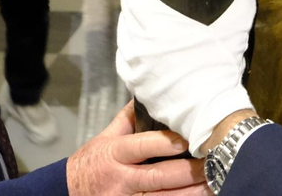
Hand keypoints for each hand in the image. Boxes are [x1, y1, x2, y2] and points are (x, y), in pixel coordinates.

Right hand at [67, 102, 208, 195]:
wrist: (67, 192)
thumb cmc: (92, 162)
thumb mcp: (104, 138)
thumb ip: (127, 119)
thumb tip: (148, 95)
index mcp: (115, 153)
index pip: (143, 145)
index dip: (167, 143)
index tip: (191, 137)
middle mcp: (122, 178)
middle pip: (158, 176)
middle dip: (188, 172)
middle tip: (214, 163)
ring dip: (189, 192)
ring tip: (214, 183)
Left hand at [116, 0, 258, 156]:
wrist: (211, 113)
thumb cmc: (219, 67)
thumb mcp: (234, 30)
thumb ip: (243, 1)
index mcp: (155, 22)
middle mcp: (136, 42)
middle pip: (126, 12)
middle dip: (135, 2)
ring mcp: (132, 65)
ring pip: (123, 36)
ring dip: (132, 27)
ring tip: (146, 23)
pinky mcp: (133, 84)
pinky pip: (125, 60)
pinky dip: (132, 51)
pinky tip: (144, 51)